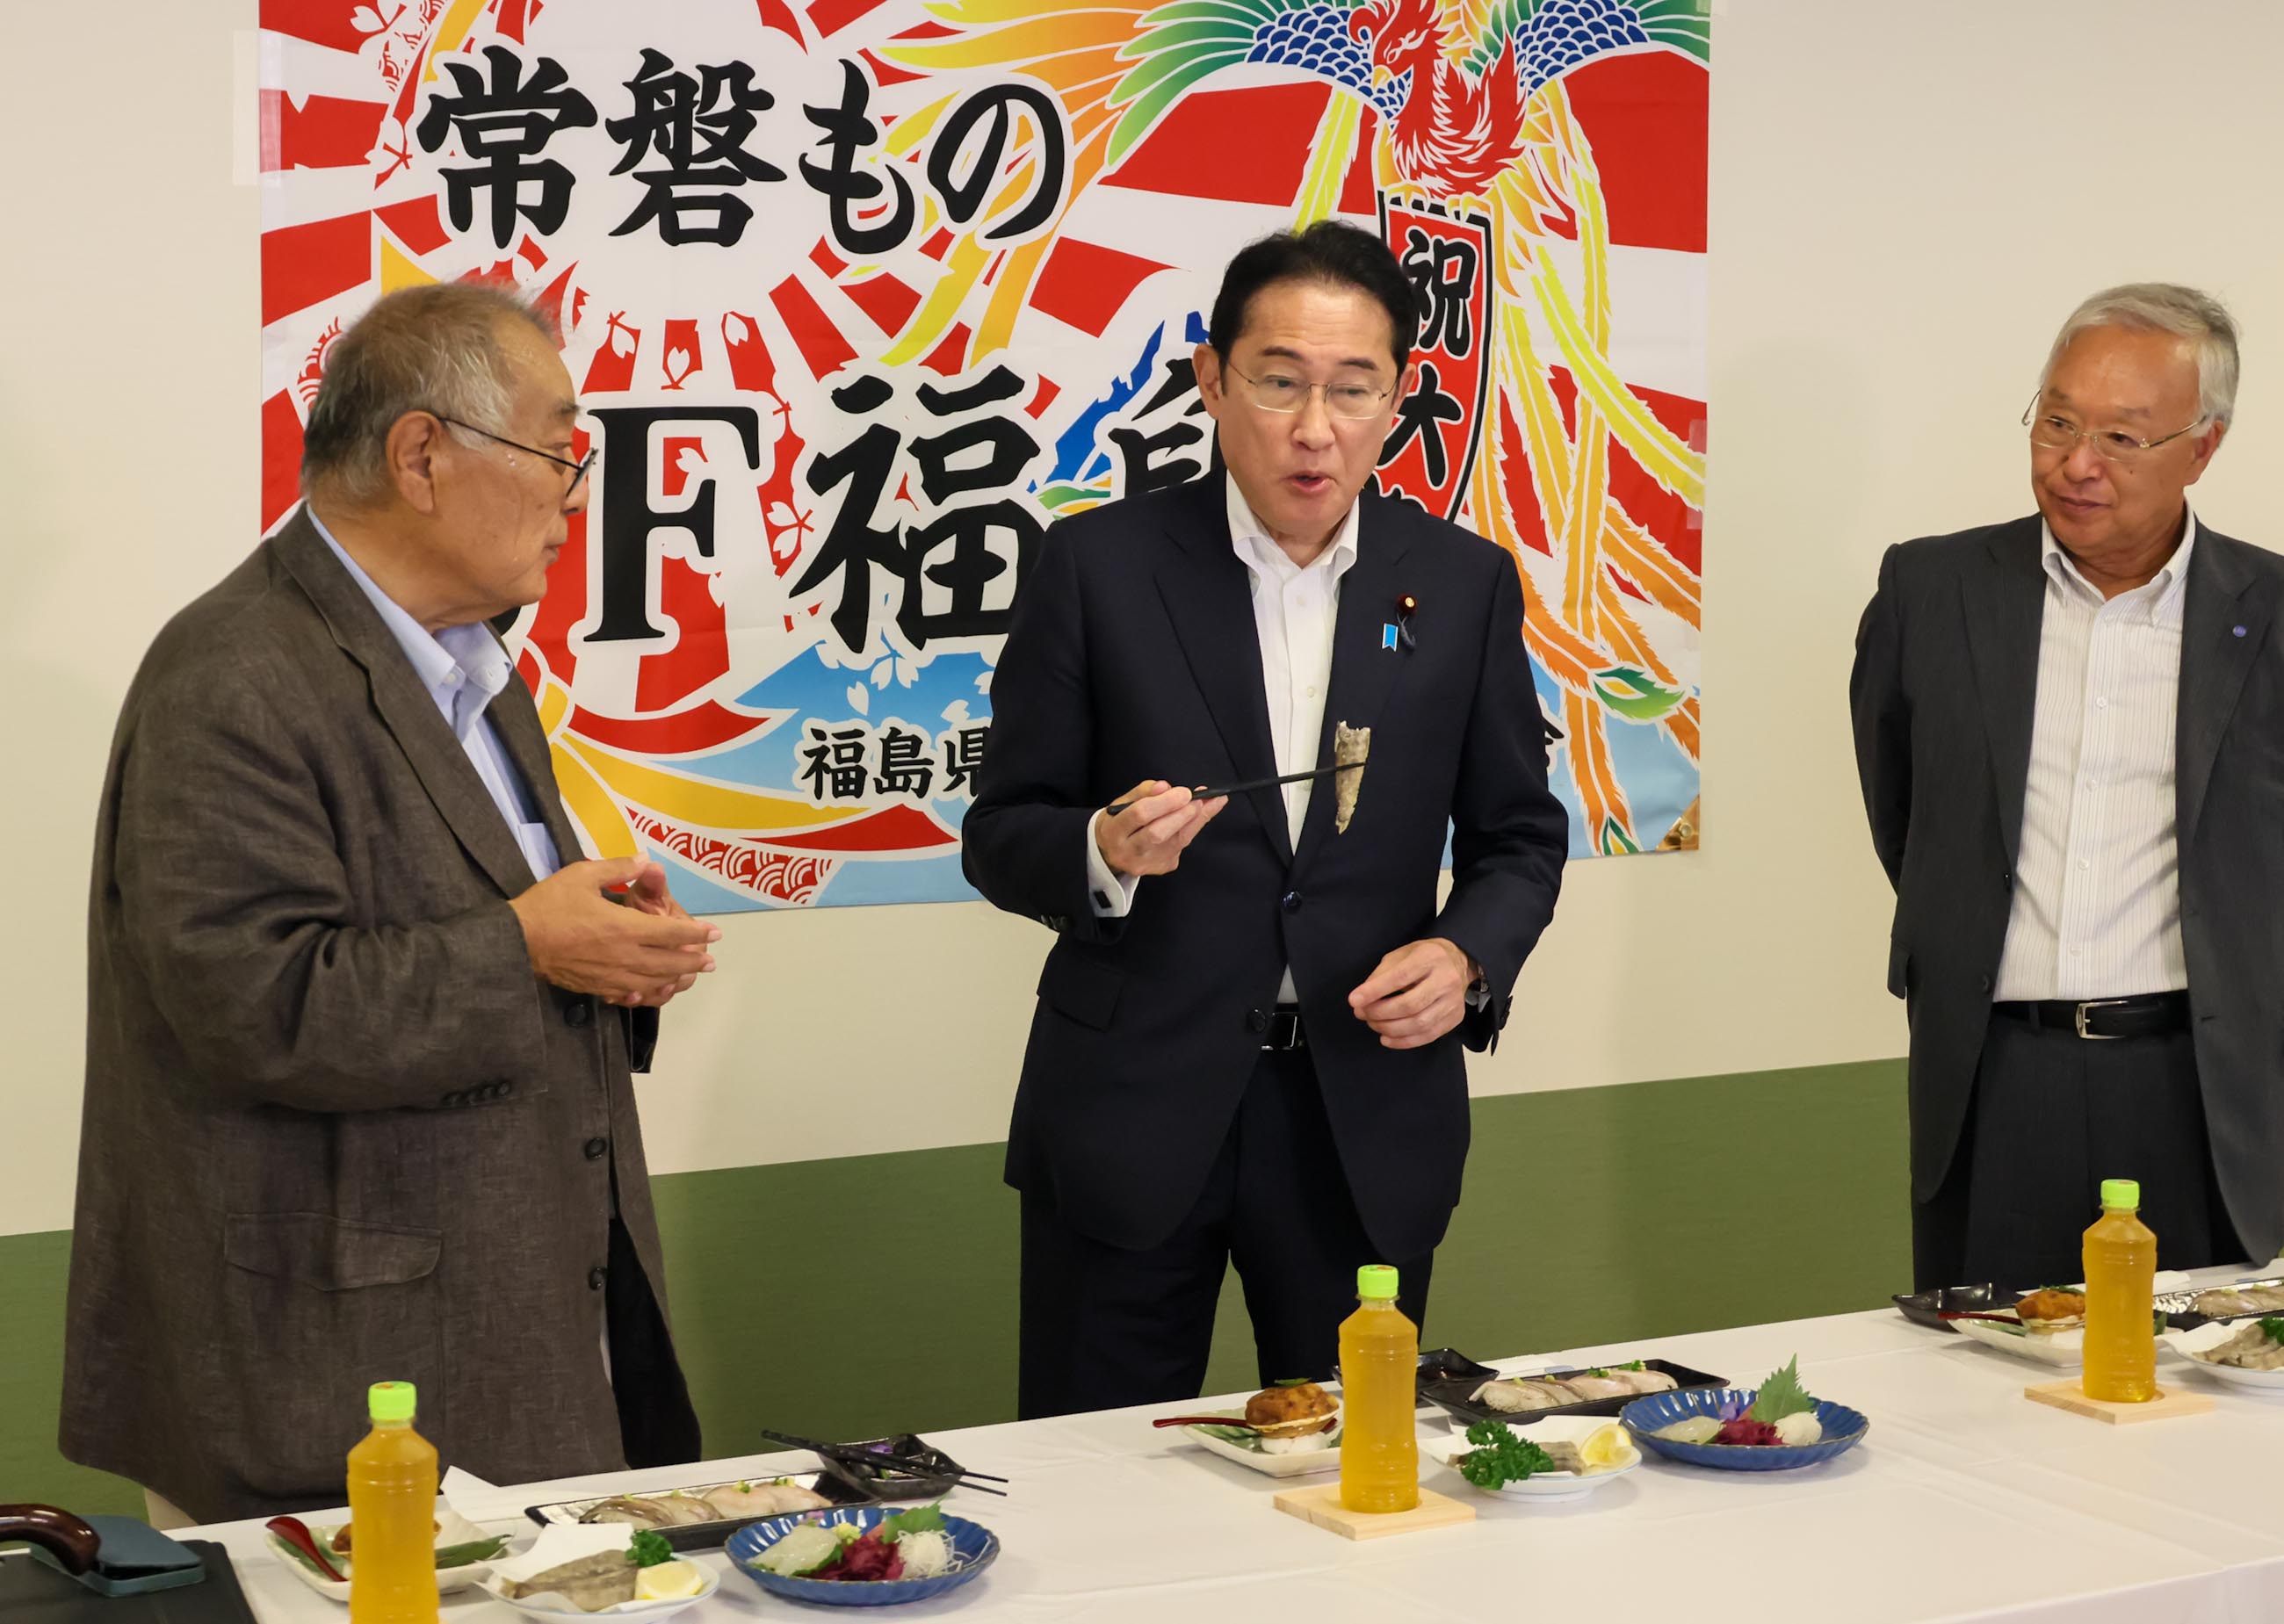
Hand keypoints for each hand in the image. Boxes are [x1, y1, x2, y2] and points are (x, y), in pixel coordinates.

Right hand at [509, 857, 719, 1008]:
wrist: (516, 941)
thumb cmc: (549, 905)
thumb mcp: (583, 875)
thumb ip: (618, 868)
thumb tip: (647, 860)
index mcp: (625, 927)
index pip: (672, 933)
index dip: (696, 933)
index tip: (715, 933)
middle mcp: (625, 956)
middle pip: (669, 962)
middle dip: (693, 962)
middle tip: (710, 962)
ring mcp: (611, 975)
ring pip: (653, 982)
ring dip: (676, 979)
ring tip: (689, 978)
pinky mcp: (595, 987)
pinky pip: (628, 994)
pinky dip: (646, 994)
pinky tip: (651, 992)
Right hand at [1096, 780, 1226, 876]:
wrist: (1109, 852)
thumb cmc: (1119, 822)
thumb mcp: (1122, 803)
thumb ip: (1143, 791)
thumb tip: (1165, 787)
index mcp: (1113, 831)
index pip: (1140, 814)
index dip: (1165, 802)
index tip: (1185, 792)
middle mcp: (1127, 851)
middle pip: (1158, 833)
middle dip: (1183, 813)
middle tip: (1199, 799)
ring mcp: (1144, 864)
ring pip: (1176, 843)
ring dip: (1196, 821)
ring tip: (1209, 803)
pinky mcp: (1159, 868)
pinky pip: (1181, 848)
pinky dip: (1192, 830)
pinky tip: (1198, 817)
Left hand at [1348, 937, 1475, 1049]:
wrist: (1458, 962)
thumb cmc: (1423, 958)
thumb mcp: (1400, 955)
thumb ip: (1382, 974)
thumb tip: (1363, 998)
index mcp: (1430, 957)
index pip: (1400, 977)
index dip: (1375, 991)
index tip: (1354, 1001)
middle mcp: (1446, 979)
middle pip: (1409, 1005)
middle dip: (1380, 1013)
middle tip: (1362, 1013)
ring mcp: (1453, 1001)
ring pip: (1419, 1023)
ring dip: (1389, 1028)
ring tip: (1373, 1024)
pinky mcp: (1455, 1017)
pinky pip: (1428, 1036)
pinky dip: (1404, 1041)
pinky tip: (1387, 1038)